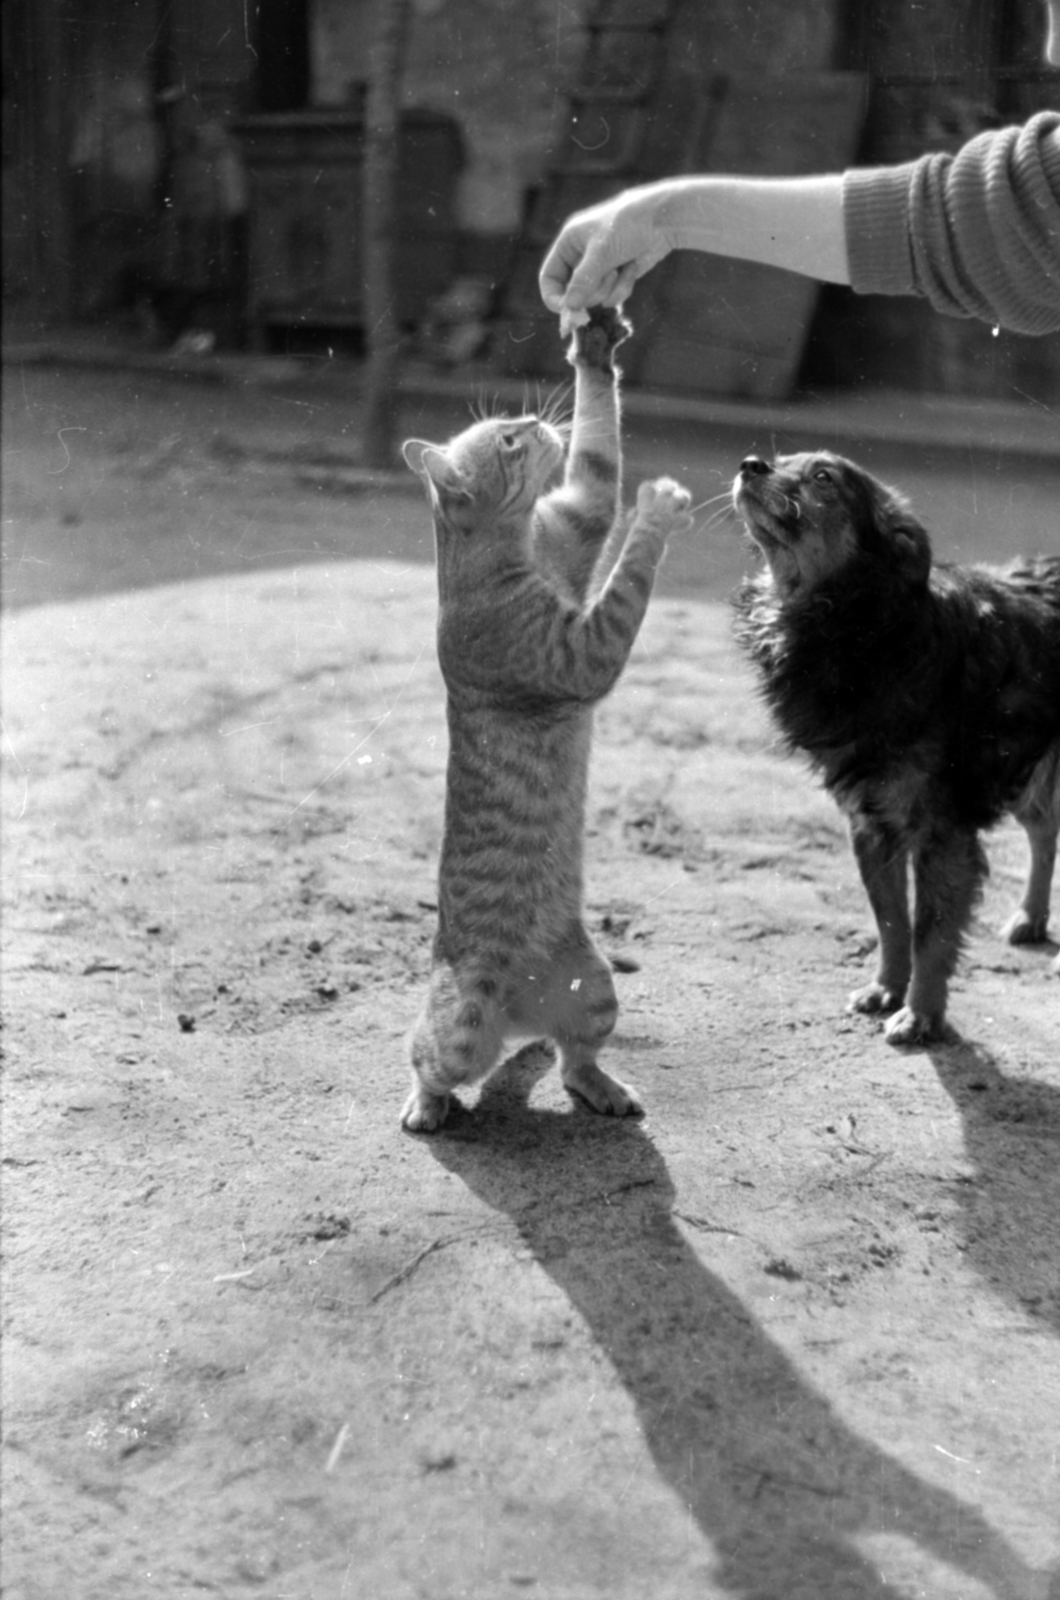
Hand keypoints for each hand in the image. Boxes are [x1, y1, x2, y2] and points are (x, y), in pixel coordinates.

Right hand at [539, 185, 675, 315]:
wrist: (661, 220)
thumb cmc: (626, 226)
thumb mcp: (601, 252)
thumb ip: (582, 281)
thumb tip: (568, 307)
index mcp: (568, 244)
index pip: (549, 278)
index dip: (554, 297)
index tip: (567, 311)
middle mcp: (580, 257)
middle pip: (573, 294)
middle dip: (592, 291)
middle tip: (608, 278)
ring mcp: (599, 269)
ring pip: (594, 298)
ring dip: (610, 288)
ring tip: (621, 267)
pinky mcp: (616, 277)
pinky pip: (613, 296)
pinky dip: (623, 287)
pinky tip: (632, 268)